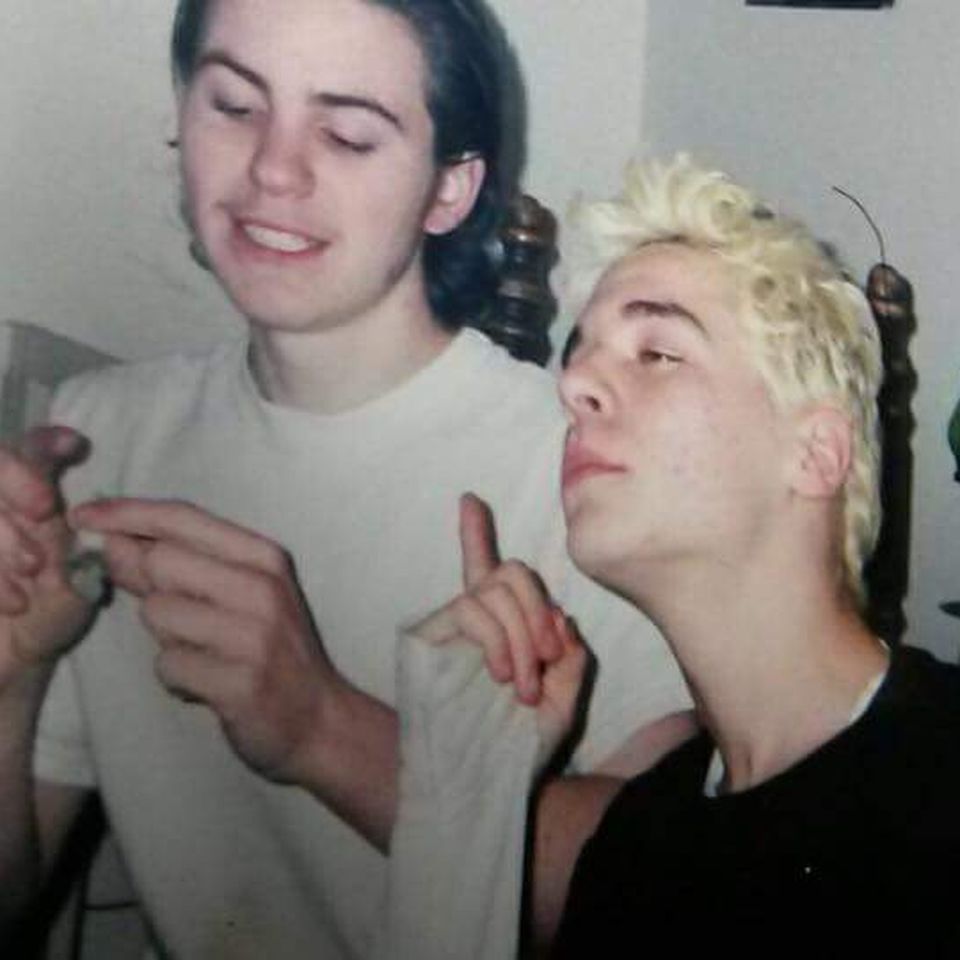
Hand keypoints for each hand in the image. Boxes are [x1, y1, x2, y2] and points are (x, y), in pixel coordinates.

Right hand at [0, 426, 96, 685]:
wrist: (10, 656)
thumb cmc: (53, 608)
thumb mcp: (81, 577)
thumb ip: (93, 543)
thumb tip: (110, 518)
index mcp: (34, 495)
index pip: (34, 449)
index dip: (48, 442)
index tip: (74, 446)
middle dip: (16, 476)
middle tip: (42, 506)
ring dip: (3, 533)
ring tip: (33, 569)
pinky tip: (15, 601)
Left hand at [70, 498, 336, 782]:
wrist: (319, 718)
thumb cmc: (272, 649)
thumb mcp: (238, 594)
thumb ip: (178, 566)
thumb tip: (115, 539)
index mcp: (264, 557)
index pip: (183, 518)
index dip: (126, 512)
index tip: (83, 514)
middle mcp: (262, 588)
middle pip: (161, 561)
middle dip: (151, 588)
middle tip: (179, 616)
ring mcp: (253, 635)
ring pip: (158, 614)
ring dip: (166, 638)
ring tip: (203, 653)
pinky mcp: (239, 682)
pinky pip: (167, 665)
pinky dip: (176, 677)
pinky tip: (206, 683)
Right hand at [411, 493, 587, 759]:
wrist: (486, 784)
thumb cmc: (523, 747)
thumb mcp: (565, 698)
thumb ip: (569, 654)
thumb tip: (560, 614)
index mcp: (502, 630)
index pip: (491, 573)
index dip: (475, 535)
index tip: (468, 499)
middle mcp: (471, 620)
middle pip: (511, 573)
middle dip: (537, 611)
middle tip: (546, 659)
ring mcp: (447, 625)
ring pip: (497, 591)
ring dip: (521, 637)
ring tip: (523, 686)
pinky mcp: (427, 635)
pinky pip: (474, 610)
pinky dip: (500, 641)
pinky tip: (503, 676)